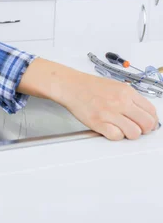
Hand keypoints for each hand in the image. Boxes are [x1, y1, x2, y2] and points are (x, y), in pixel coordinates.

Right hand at [19, 58, 158, 140]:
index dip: (152, 121)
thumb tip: (144, 112)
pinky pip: (116, 136)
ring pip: (134, 133)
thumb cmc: (90, 86)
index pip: (151, 111)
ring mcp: (109, 112)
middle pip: (146, 124)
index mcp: (127, 92)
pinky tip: (110, 129)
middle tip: (137, 128)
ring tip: (121, 128)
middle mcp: (120, 101)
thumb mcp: (116, 86)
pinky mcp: (98, 122)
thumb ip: (130, 98)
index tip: (148, 124)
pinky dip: (115, 136)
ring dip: (129, 134)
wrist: (71, 86)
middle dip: (144, 130)